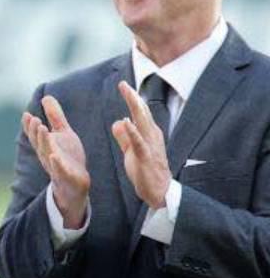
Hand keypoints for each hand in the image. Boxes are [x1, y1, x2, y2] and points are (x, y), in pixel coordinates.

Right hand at [22, 95, 89, 227]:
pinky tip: (55, 156)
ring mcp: (56, 167)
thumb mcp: (63, 134)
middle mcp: (47, 155)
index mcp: (45, 145)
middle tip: (35, 119)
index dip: (29, 126)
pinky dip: (57, 164)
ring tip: (43, 128)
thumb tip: (46, 96)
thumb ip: (55, 116)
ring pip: (47, 154)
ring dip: (44, 142)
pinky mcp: (67, 177)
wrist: (76, 184)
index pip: (35, 134)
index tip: (27, 115)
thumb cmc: (68, 157)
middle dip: (36, 132)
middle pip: (39, 143)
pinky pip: (60, 171)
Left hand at [111, 81, 171, 208]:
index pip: (140, 112)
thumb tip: (118, 122)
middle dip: (133, 98)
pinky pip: (139, 143)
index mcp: (148, 133)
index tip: (123, 85)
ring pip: (143, 123)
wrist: (159, 192)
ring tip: (129, 94)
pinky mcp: (146, 158)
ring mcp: (150, 146)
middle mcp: (152, 136)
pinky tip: (126, 121)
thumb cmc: (146, 171)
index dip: (132, 98)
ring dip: (135, 108)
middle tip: (124, 84)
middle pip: (142, 113)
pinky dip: (133, 131)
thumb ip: (124, 137)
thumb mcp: (131, 151)